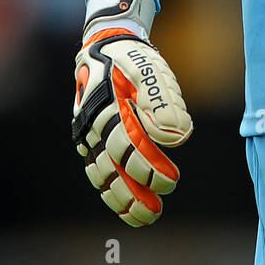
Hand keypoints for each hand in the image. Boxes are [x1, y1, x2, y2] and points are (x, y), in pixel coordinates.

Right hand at [72, 27, 192, 225]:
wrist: (108, 46)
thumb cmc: (135, 59)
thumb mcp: (152, 70)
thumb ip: (162, 101)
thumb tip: (177, 138)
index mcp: (106, 104)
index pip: (125, 143)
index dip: (146, 165)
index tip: (170, 181)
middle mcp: (92, 122)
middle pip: (109, 165)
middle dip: (133, 191)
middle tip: (158, 209)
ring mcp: (87, 132)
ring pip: (99, 173)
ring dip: (119, 198)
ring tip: (144, 217)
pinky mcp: (88, 139)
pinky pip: (96, 169)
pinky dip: (109, 189)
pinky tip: (127, 205)